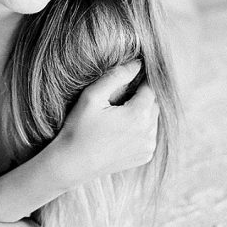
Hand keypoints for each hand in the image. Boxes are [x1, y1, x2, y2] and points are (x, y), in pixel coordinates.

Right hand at [53, 62, 158, 186]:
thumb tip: (137, 63)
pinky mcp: (144, 156)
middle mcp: (148, 132)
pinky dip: (141, 127)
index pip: (151, 87)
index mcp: (138, 115)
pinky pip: (150, 134)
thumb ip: (116, 76)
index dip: (141, 79)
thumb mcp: (92, 96)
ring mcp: (148, 146)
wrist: (72, 164)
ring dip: (142, 111)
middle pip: (154, 103)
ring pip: (153, 118)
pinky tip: (122, 127)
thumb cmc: (79, 128)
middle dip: (141, 95)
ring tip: (120, 111)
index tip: (130, 76)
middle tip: (120, 94)